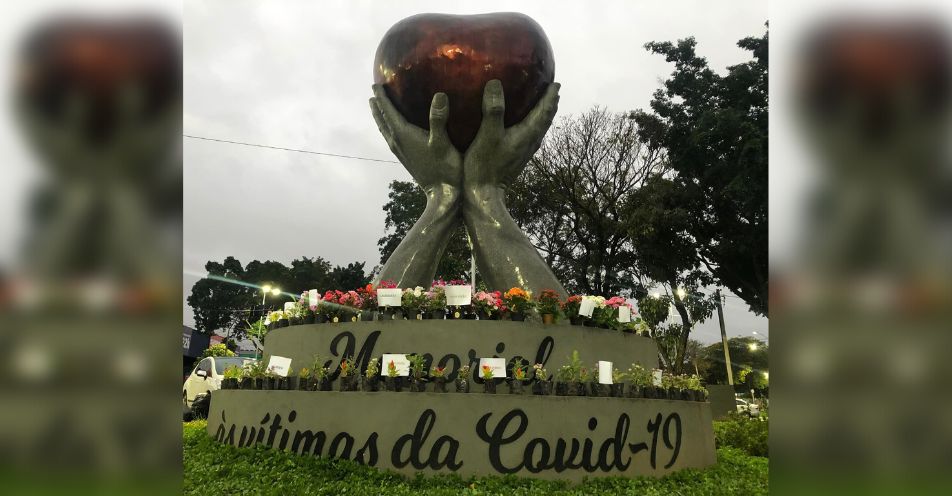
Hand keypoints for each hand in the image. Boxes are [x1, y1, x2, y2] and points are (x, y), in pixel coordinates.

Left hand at [370, 85, 461, 189]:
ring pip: (385, 130)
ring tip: (377, 108)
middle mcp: (397, 142)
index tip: (375, 84)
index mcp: (403, 135)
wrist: (443, 195)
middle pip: (382, 120)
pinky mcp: (405, 159)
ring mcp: (400, 152)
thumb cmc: (445, 168)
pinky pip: (390, 138)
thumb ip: (439, 119)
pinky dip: (387, 128)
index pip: (388, 111)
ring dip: (380, 117)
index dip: (382, 97)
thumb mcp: (443, 142)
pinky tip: (393, 130)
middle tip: (373, 93)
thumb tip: (439, 95)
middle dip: (378, 106)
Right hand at [459, 80, 566, 295]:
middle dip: (549, 104)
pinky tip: (523, 128)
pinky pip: (529, 137)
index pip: (543, 112)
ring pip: (538, 130)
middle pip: (544, 121)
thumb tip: (495, 84)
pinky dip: (532, 127)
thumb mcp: (487, 135)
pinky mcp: (515, 160)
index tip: (556, 83)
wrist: (482, 195)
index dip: (550, 97)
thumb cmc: (483, 165)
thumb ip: (493, 110)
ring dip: (542, 116)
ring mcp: (523, 153)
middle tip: (553, 90)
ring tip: (542, 105)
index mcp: (526, 135)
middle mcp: (529, 144)